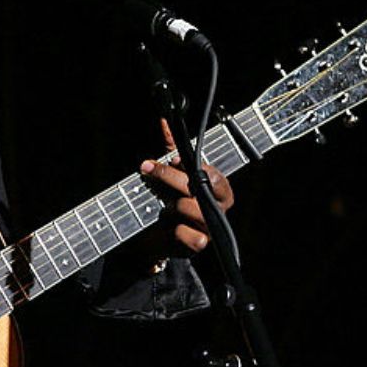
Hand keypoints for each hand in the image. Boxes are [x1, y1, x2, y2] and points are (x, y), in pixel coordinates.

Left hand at [140, 120, 234, 255]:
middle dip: (169, 177)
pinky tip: (168, 227)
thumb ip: (171, 149)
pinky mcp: (199, 245)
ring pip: (188, 208)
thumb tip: (164, 122)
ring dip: (170, 205)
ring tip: (162, 208)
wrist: (157, 236)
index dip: (190, 167)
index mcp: (219, 189)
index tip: (172, 158)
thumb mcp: (171, 173)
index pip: (212, 174)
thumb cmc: (169, 200)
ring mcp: (210, 228)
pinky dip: (176, 230)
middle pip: (197, 188)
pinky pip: (190, 236)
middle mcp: (218, 208)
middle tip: (147, 168)